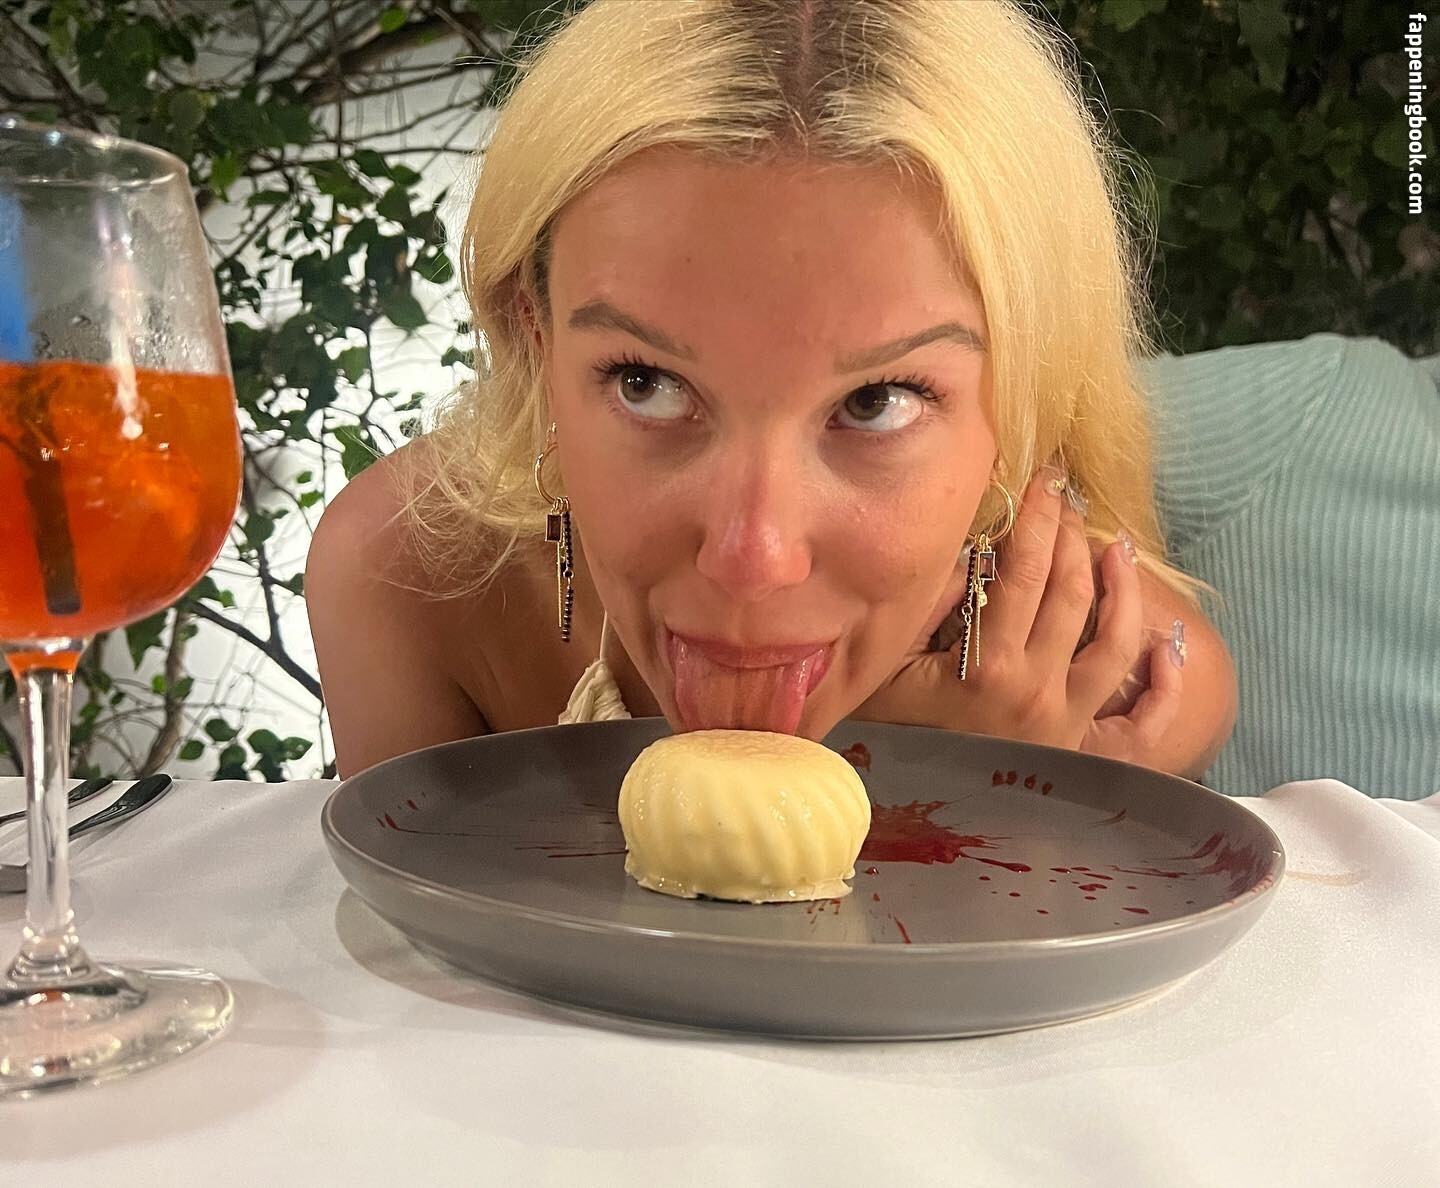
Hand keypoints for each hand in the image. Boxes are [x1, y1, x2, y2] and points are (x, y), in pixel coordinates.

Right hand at [853, 466, 1182, 765]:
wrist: (900, 816)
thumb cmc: (882, 737)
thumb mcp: (882, 667)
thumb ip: (922, 607)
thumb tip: (965, 548)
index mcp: (986, 667)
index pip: (1025, 569)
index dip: (1038, 516)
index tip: (1045, 477)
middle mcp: (1035, 692)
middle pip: (1071, 593)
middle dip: (1071, 534)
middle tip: (1066, 498)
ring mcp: (1065, 725)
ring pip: (1115, 644)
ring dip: (1122, 588)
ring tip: (1117, 547)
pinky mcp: (1078, 753)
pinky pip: (1139, 725)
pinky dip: (1163, 687)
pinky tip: (1167, 648)